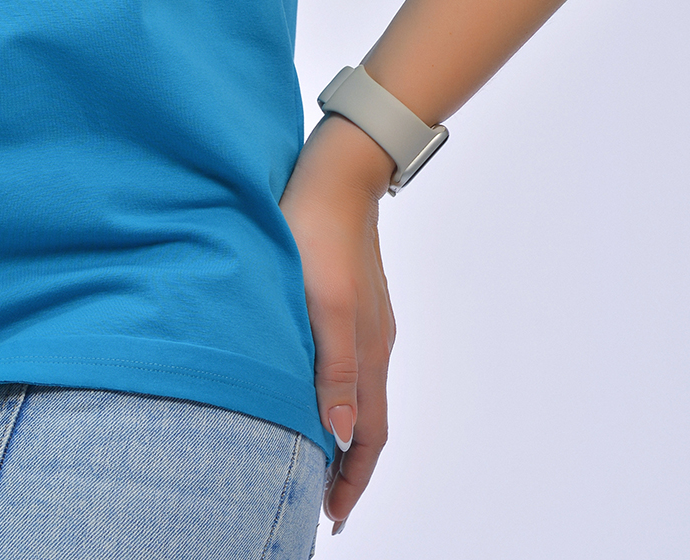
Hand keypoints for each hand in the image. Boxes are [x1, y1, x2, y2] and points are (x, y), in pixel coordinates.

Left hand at [279, 111, 396, 533]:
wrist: (336, 172)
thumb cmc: (317, 234)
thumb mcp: (320, 305)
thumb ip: (331, 370)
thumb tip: (337, 437)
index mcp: (367, 351)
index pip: (366, 435)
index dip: (351, 480)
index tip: (332, 518)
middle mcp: (374, 343)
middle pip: (367, 420)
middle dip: (348, 466)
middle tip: (322, 501)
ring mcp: (368, 320)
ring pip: (359, 393)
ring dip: (342, 431)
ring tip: (316, 455)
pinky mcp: (356, 300)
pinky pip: (352, 365)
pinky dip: (338, 395)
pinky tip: (315, 388)